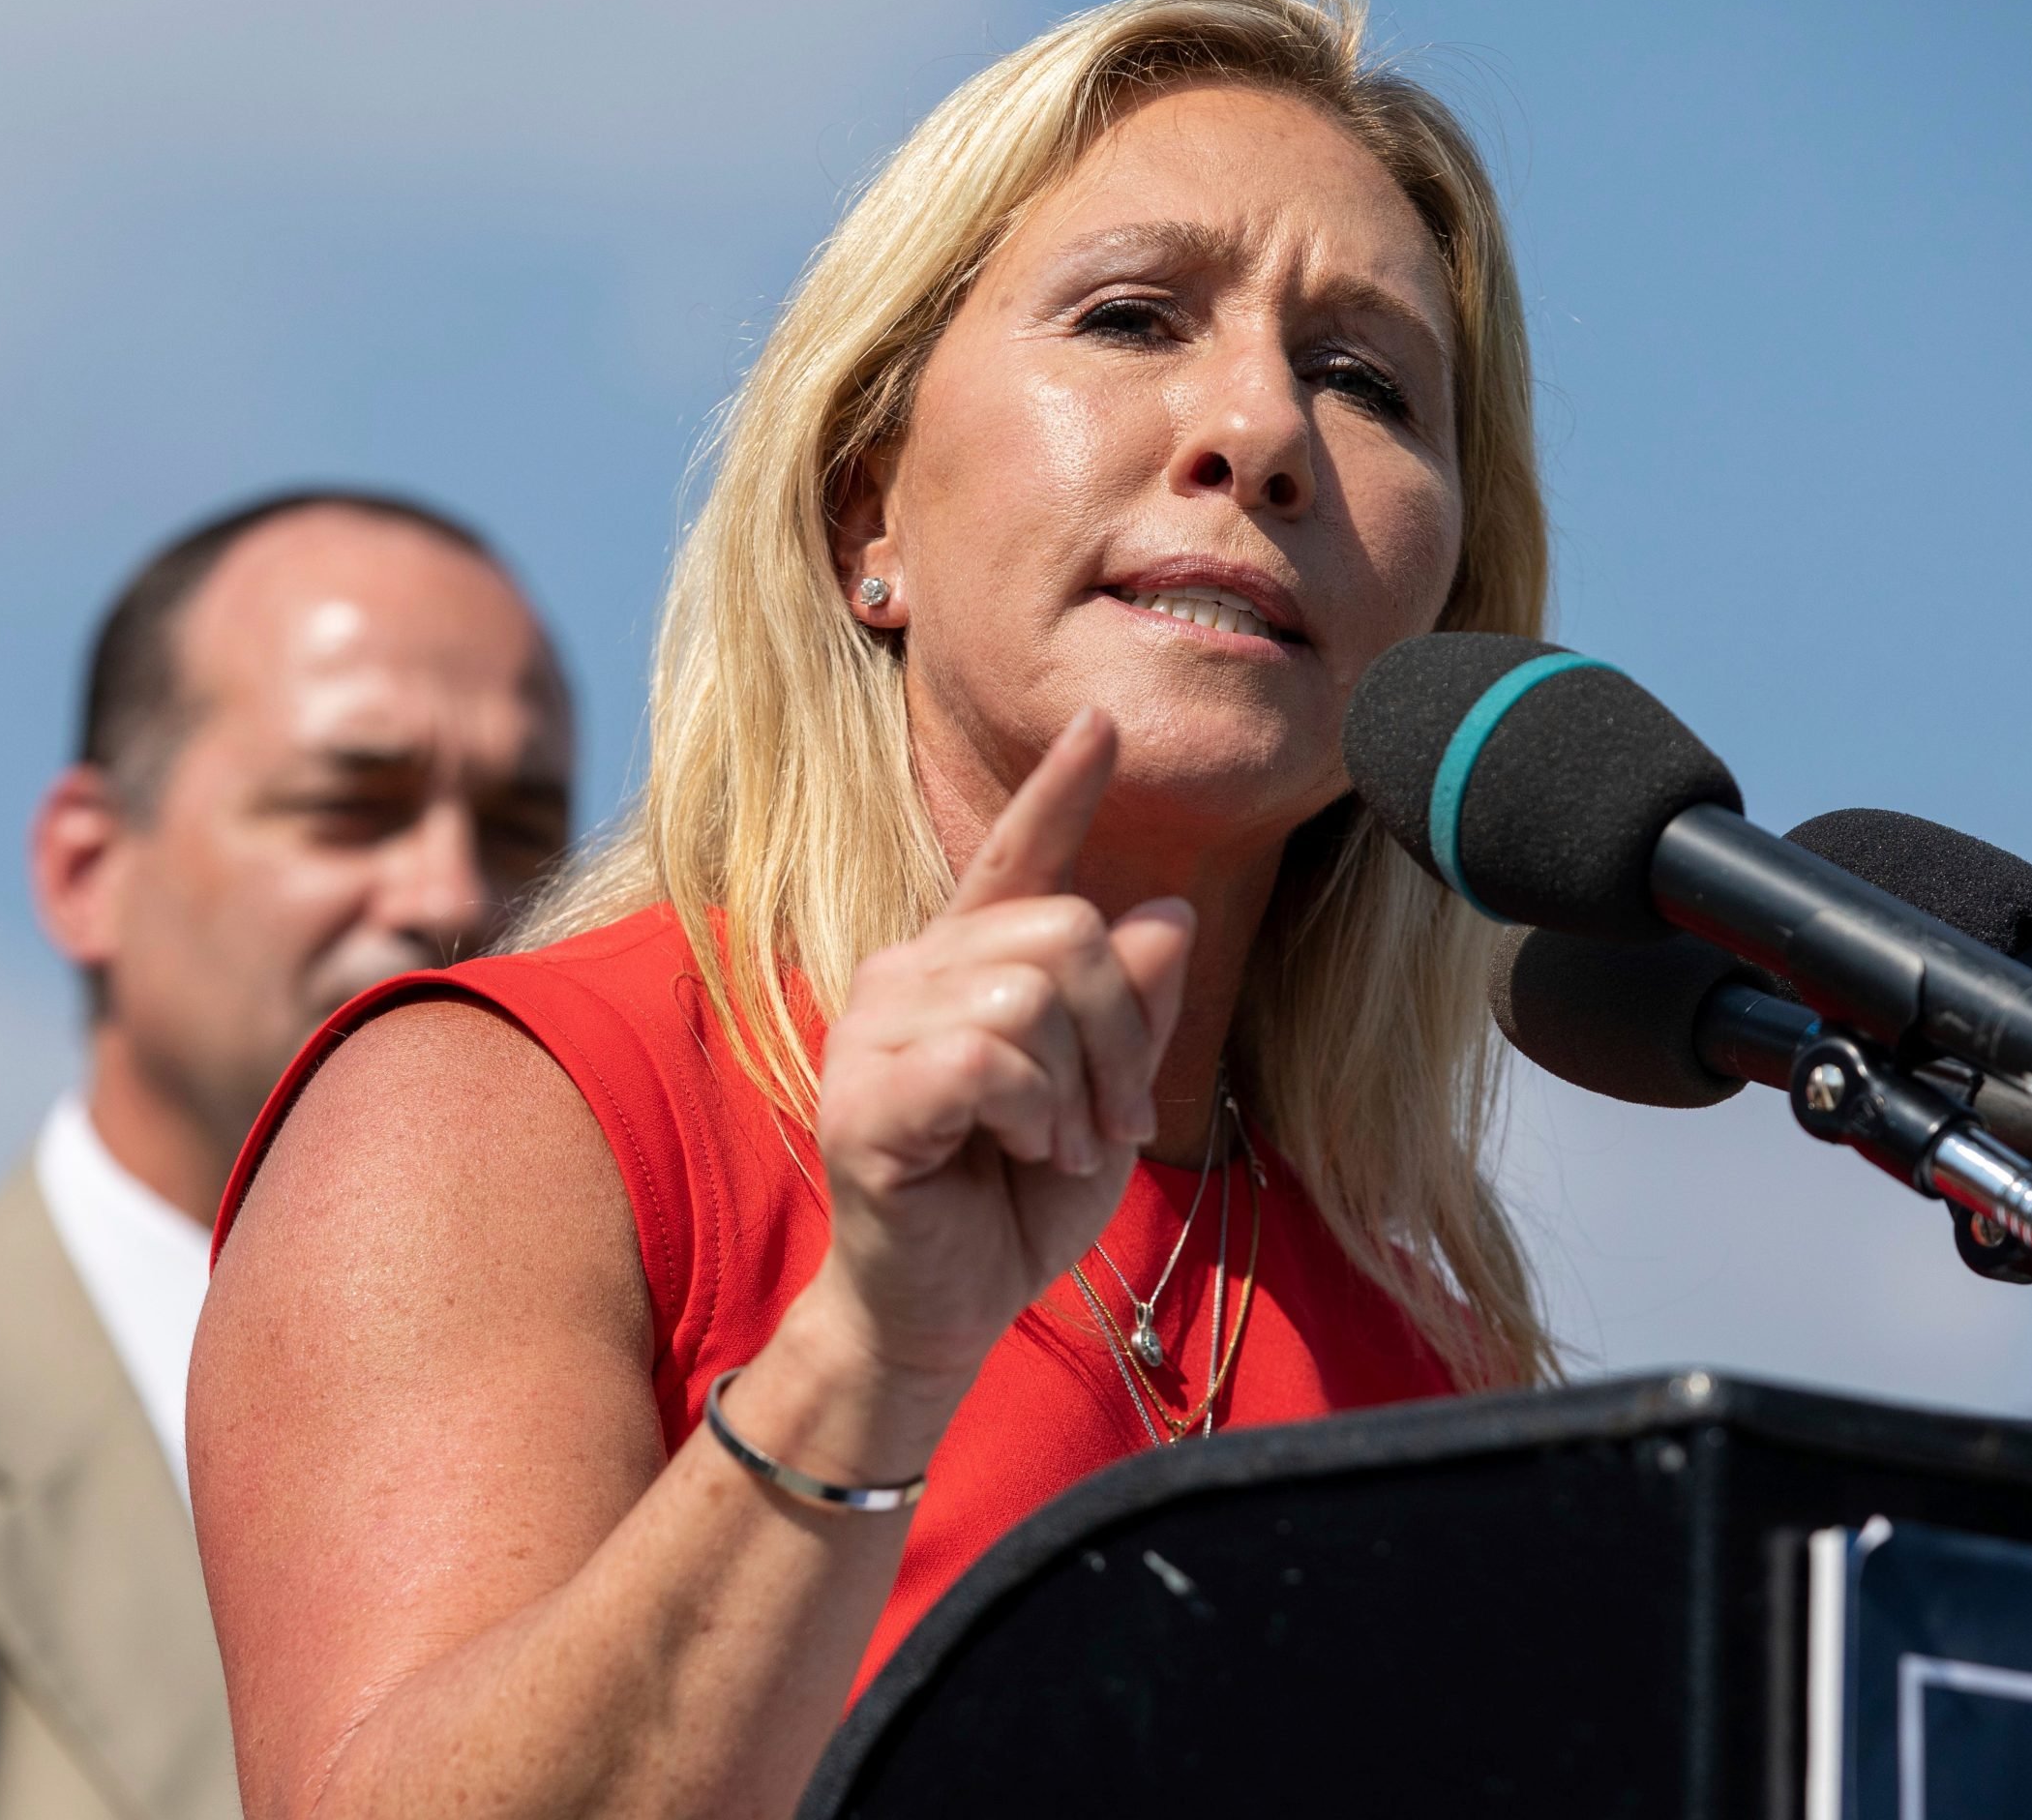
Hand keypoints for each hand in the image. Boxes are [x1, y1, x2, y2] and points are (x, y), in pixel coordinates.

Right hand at [809, 706, 1195, 1394]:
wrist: (945, 1310)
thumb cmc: (1016, 1202)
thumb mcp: (1107, 1101)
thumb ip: (1135, 1013)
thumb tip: (1167, 914)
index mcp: (968, 965)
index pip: (1017, 858)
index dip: (1061, 790)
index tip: (1102, 722)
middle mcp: (911, 973)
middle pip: (1065, 930)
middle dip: (1120, 1031)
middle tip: (1114, 1119)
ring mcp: (875, 1028)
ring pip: (1031, 991)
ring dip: (1079, 1086)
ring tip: (1059, 1143)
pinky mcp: (863, 1095)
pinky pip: (988, 1058)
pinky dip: (1035, 1112)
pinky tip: (1019, 1150)